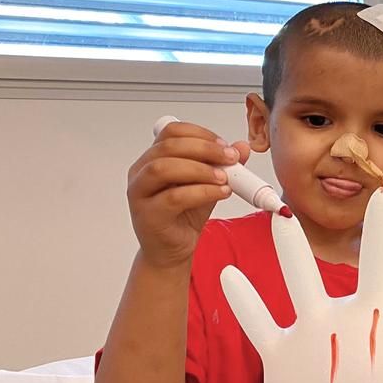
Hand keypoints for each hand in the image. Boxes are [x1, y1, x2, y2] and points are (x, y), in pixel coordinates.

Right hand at [127, 120, 249, 267]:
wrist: (172, 250)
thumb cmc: (184, 215)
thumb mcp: (209, 184)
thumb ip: (224, 165)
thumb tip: (242, 147)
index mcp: (153, 158)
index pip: (172, 132)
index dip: (201, 134)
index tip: (225, 146)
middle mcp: (141, 172)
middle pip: (168, 146)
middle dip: (205, 149)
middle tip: (230, 158)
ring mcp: (139, 193)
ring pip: (164, 168)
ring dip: (200, 169)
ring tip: (224, 178)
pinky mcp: (147, 214)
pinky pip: (173, 197)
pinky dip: (202, 192)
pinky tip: (220, 193)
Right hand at [220, 190, 382, 382]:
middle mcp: (370, 325)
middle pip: (375, 269)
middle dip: (378, 236)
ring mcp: (327, 337)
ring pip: (307, 285)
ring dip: (293, 253)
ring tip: (279, 215)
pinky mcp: (291, 359)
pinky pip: (263, 328)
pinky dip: (246, 304)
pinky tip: (225, 275)